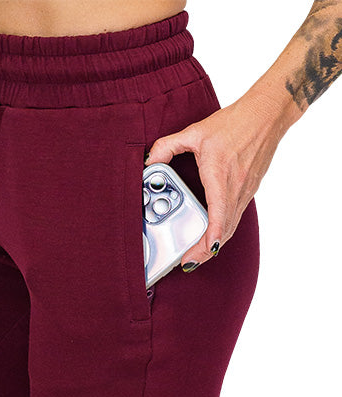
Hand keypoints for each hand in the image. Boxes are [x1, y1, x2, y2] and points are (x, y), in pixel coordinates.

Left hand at [144, 92, 285, 272]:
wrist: (266, 115)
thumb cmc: (234, 123)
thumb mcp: (194, 132)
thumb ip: (167, 146)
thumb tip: (149, 160)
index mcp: (221, 176)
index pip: (218, 215)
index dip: (211, 237)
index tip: (201, 252)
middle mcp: (236, 188)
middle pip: (224, 230)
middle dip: (206, 251)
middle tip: (188, 262)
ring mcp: (244, 191)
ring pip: (230, 226)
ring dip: (215, 244)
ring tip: (197, 254)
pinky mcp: (248, 190)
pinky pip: (235, 217)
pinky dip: (223, 231)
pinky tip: (212, 235)